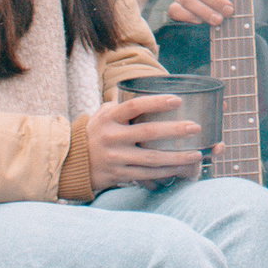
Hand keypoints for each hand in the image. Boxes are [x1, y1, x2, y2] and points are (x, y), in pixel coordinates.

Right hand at [85, 92, 203, 186]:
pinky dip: (165, 172)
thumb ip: (121, 105)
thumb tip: (146, 92)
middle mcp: (112, 137)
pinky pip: (147, 174)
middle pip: (148, 133)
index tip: (177, 100)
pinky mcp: (119, 174)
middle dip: (174, 130)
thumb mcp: (102, 115)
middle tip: (195, 127)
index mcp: (109, 119)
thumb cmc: (94, 133)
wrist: (71, 162)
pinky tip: (180, 169)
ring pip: (151, 159)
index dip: (156, 102)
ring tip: (196, 154)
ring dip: (176, 157)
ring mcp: (116, 158)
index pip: (134, 106)